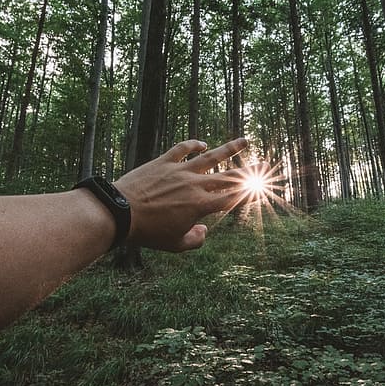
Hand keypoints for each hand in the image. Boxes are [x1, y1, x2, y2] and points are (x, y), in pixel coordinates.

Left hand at [114, 138, 248, 251]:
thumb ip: (195, 240)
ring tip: (244, 140)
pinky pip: (183, 149)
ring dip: (230, 148)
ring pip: (211, 156)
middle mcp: (196, 185)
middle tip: (264, 165)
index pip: (231, 198)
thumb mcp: (175, 245)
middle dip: (249, 171)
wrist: (120, 213)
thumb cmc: (147, 233)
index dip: (246, 194)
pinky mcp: (164, 161)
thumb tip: (203, 230)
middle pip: (229, 176)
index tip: (257, 190)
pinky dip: (194, 144)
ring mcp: (180, 170)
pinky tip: (203, 143)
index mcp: (202, 206)